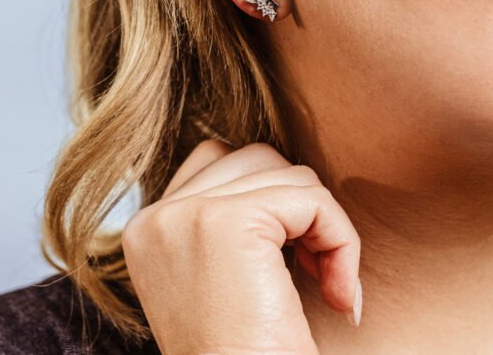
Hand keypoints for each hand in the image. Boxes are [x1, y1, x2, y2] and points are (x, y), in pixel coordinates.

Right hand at [122, 139, 361, 354]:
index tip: (287, 257)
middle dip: (299, 207)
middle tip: (313, 270)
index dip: (268, 197)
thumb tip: (282, 171)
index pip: (219, 157)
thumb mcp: (221, 275)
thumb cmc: (245, 354)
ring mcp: (189, 215)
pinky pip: (314, 201)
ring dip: (325, 228)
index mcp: (150, 227)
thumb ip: (233, 214)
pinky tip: (338, 294)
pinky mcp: (231, 223)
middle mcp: (158, 216)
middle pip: (258, 159)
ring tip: (329, 284)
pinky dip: (342, 241)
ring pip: (292, 176)